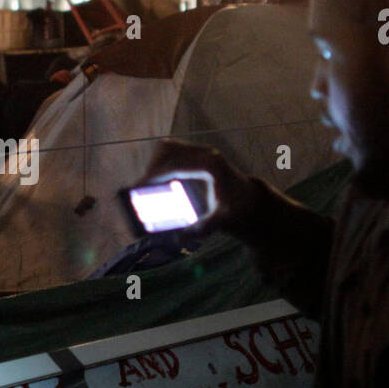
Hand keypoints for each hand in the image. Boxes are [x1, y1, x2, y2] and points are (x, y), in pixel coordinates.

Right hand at [137, 140, 262, 237]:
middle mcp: (206, 153)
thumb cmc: (236, 211)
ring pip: (168, 148)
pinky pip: (173, 152)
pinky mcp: (198, 154)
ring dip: (155, 163)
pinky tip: (158, 181)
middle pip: (168, 150)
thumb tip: (180, 238)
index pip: (175, 165)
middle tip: (141, 188)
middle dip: (152, 168)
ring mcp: (202, 151)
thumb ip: (203, 229)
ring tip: (148, 185)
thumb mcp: (222, 222)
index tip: (138, 187)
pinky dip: (162, 163)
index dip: (154, 175)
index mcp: (211, 165)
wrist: (250, 202)